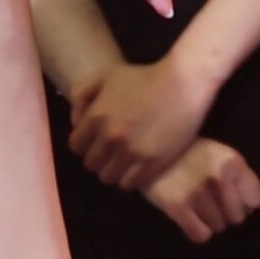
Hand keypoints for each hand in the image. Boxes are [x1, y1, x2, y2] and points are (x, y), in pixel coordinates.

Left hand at [68, 53, 215, 189]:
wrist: (184, 82)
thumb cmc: (146, 76)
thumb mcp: (108, 74)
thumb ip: (82, 94)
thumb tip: (75, 121)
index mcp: (97, 116)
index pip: (76, 146)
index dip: (86, 143)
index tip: (99, 140)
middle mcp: (110, 137)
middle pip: (91, 164)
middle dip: (100, 157)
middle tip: (115, 150)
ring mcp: (131, 152)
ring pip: (108, 177)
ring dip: (114, 170)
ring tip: (127, 160)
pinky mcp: (151, 163)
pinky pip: (129, 184)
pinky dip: (130, 178)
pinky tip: (139, 166)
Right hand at [142, 138, 259, 244]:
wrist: (152, 151)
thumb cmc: (191, 153)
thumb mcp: (220, 153)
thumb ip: (238, 176)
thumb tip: (251, 208)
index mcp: (232, 162)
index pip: (256, 198)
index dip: (247, 201)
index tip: (236, 199)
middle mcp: (218, 178)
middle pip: (237, 217)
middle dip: (227, 212)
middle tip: (213, 202)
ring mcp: (198, 194)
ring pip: (219, 227)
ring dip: (211, 221)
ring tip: (199, 205)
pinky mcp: (177, 207)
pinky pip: (201, 235)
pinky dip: (198, 231)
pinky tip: (191, 217)